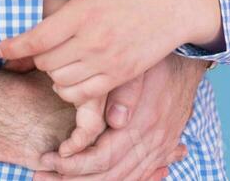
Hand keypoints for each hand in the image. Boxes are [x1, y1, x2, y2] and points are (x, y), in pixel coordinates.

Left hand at [0, 0, 220, 102]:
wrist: (174, 5)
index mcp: (83, 12)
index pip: (38, 38)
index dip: (12, 46)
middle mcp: (93, 41)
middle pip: (46, 62)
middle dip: (34, 56)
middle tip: (38, 44)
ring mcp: (107, 62)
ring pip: (61, 81)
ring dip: (50, 72)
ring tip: (55, 58)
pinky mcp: (119, 77)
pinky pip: (83, 95)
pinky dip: (69, 89)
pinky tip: (70, 74)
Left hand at [32, 52, 199, 179]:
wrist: (187, 62)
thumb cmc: (156, 61)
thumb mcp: (138, 67)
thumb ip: (125, 91)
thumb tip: (115, 120)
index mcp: (141, 127)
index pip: (102, 159)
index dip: (73, 163)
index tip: (49, 157)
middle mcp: (151, 145)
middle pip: (109, 176)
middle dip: (73, 179)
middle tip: (42, 176)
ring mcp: (158, 150)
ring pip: (123, 180)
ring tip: (58, 180)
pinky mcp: (162, 149)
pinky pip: (140, 176)